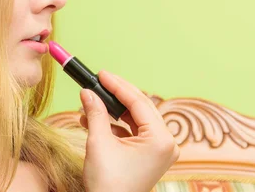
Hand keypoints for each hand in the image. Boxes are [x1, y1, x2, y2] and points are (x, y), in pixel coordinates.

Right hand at [79, 71, 179, 191]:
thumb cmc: (108, 184)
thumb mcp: (99, 143)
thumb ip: (96, 113)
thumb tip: (88, 91)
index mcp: (161, 139)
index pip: (139, 102)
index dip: (118, 86)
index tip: (101, 74)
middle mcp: (167, 143)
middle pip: (141, 108)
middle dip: (116, 96)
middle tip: (98, 81)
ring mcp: (161, 150)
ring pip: (137, 120)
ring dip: (113, 112)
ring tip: (91, 104)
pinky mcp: (151, 156)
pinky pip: (135, 133)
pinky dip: (117, 126)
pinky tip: (96, 121)